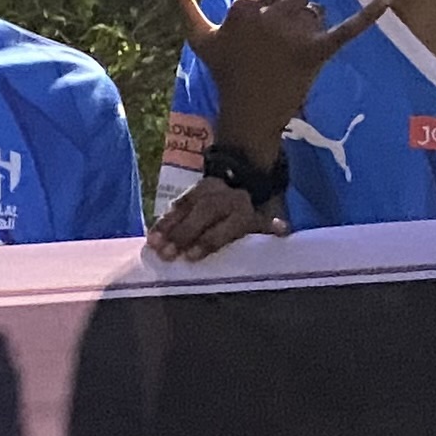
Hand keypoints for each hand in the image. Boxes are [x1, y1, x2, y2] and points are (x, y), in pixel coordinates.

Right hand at [148, 177, 290, 264]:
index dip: (207, 240)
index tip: (191, 257)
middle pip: (203, 215)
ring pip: (187, 207)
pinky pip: (177, 203)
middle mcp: (226, 199)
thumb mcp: (265, 225)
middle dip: (184, 235)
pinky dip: (164, 219)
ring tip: (153, 245)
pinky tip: (152, 234)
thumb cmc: (253, 219)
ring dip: (168, 227)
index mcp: (245, 212)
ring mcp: (208, 192)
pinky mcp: (193, 189)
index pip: (225, 227)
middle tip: (167, 254)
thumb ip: (270, 230)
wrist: (245, 177)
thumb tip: (282, 230)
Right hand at [151, 0, 389, 155]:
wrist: (248, 115)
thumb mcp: (200, 38)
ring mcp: (293, 36)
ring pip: (315, 11)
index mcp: (242, 7)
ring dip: (310, 26)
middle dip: (291, 17)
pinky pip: (348, 28)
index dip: (268, 13)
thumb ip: (181, 3)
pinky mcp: (317, 52)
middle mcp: (268, 17)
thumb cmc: (224, 74)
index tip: (260, 39)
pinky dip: (371, 13)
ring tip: (294, 54)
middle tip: (278, 50)